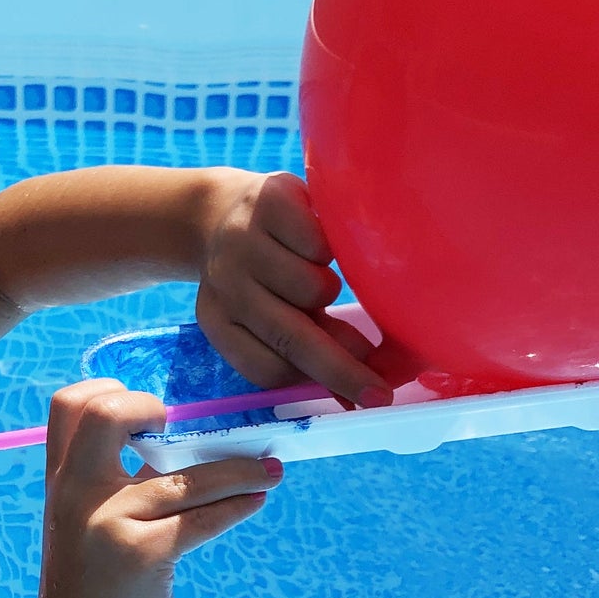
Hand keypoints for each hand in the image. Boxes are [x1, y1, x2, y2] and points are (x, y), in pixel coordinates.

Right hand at [34, 379, 279, 597]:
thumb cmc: (94, 580)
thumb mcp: (84, 520)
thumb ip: (110, 479)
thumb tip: (181, 437)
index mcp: (61, 478)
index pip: (69, 404)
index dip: (111, 391)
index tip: (150, 412)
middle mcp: (77, 493)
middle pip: (106, 415)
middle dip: (149, 406)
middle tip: (188, 425)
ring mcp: (108, 522)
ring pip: (185, 478)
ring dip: (238, 469)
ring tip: (269, 469)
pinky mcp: (143, 555)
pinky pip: (203, 518)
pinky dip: (237, 505)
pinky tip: (254, 500)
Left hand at [194, 170, 394, 406]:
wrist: (218, 210)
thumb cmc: (259, 272)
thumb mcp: (272, 311)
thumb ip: (308, 349)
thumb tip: (355, 396)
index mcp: (219, 320)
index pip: (268, 369)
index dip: (319, 383)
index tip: (364, 397)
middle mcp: (226, 284)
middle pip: (290, 338)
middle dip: (342, 368)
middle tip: (380, 390)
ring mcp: (242, 241)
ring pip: (310, 288)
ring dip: (327, 289)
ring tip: (319, 273)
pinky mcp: (266, 200)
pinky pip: (317, 241)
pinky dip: (327, 245)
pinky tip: (316, 239)